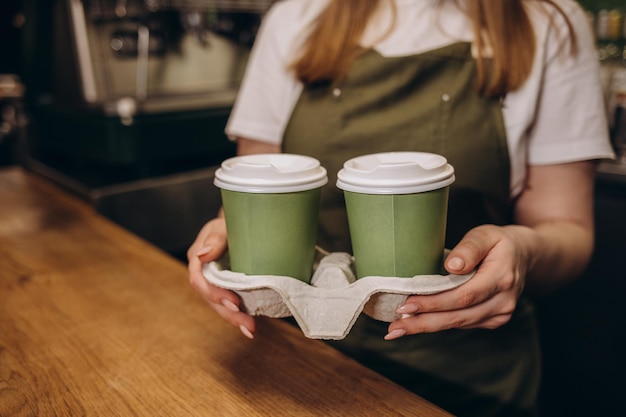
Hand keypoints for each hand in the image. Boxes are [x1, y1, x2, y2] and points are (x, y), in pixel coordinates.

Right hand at [187, 217, 255, 338]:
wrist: (242, 222)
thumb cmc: (231, 220)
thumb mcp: (222, 226)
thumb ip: (214, 239)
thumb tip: (202, 255)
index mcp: (197, 259)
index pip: (199, 281)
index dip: (215, 294)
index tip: (235, 303)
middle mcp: (203, 273)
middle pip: (210, 298)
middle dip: (228, 314)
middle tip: (248, 325)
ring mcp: (214, 281)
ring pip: (219, 305)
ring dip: (234, 319)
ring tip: (251, 330)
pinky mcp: (226, 286)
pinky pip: (229, 303)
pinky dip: (238, 314)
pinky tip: (249, 325)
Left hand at [385, 225, 531, 339]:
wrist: (523, 256)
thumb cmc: (498, 242)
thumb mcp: (485, 234)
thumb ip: (470, 248)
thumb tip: (453, 265)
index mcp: (502, 277)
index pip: (464, 295)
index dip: (434, 303)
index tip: (407, 304)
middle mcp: (503, 300)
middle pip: (459, 316)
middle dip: (424, 322)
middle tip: (395, 326)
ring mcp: (500, 313)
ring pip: (458, 323)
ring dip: (427, 326)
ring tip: (399, 328)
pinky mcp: (493, 320)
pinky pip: (462, 324)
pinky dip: (439, 324)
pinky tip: (418, 324)